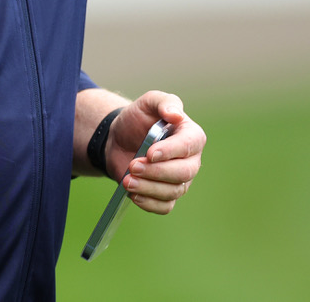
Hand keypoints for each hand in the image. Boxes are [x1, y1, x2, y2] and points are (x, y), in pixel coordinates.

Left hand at [108, 91, 205, 214]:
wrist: (118, 139)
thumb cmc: (137, 119)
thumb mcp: (148, 102)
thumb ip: (164, 102)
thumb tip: (176, 114)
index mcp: (191, 136)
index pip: (189, 146)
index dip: (171, 152)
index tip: (150, 153)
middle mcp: (191, 160)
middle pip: (183, 173)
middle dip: (156, 172)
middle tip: (132, 166)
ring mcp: (181, 180)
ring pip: (173, 191)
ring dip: (148, 187)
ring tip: (127, 180)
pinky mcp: (166, 195)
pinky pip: (165, 206)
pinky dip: (149, 203)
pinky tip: (133, 194)